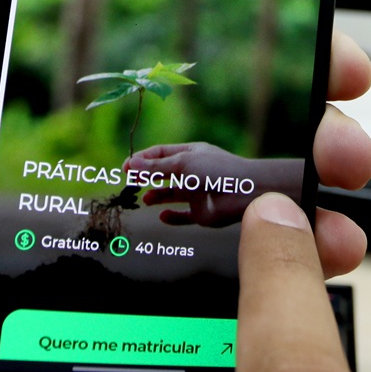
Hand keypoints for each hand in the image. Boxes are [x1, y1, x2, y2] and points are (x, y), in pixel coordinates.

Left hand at [0, 0, 370, 371]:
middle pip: (208, 76)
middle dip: (292, 67)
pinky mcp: (99, 274)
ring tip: (338, 164)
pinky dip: (262, 256)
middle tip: (341, 72)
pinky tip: (303, 251)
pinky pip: (201, 258)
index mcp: (23, 40)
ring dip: (295, 158)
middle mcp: (64, 111)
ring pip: (221, 166)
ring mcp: (87, 194)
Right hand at [125, 142, 301, 226]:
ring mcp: (196, 193)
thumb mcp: (182, 164)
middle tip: (130, 182)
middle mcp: (192, 172)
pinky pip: (182, 216)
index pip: (161, 153)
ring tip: (146, 199)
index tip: (126, 166)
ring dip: (157, 196)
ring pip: (171, 195)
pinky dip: (172, 217)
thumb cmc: (215, 170)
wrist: (244, 192)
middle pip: (163, 173)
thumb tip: (130, 164)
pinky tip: (161, 216)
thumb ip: (156, 167)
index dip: (142, 159)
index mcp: (190, 154)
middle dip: (147, 177)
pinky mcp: (200, 213)